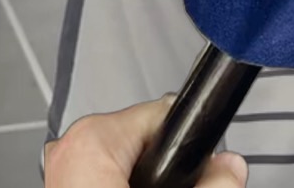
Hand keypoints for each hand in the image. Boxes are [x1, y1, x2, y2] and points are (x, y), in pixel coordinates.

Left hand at [45, 96, 247, 186]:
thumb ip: (212, 184)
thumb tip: (232, 167)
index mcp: (94, 138)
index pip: (164, 113)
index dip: (190, 139)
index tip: (199, 163)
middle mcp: (70, 146)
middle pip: (146, 136)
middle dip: (167, 164)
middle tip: (175, 187)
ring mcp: (62, 169)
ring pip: (125, 158)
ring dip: (145, 177)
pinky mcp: (62, 184)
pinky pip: (104, 173)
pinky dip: (123, 182)